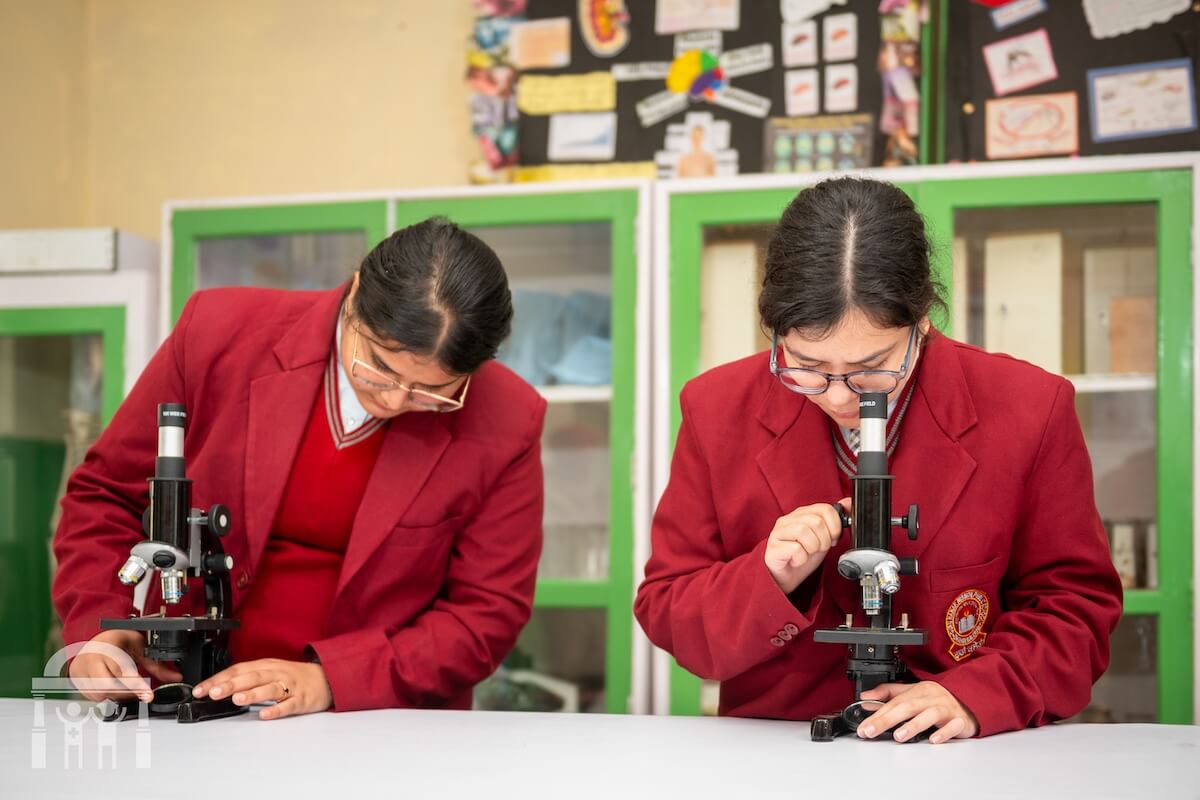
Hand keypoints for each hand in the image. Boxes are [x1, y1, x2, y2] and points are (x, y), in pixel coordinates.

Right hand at [68, 629, 182, 702]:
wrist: (93, 639)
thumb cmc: (117, 640)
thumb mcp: (139, 646)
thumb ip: (156, 664)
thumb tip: (175, 677)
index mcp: (109, 648)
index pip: (124, 670)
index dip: (137, 685)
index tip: (148, 695)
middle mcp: (93, 661)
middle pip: (108, 686)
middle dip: (126, 692)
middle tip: (138, 691)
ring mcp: (82, 672)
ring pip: (101, 694)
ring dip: (117, 694)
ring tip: (125, 683)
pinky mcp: (77, 683)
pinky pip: (94, 697)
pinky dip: (106, 695)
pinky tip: (112, 685)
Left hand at [192, 658, 331, 719]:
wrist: (325, 679)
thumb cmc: (293, 677)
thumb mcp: (269, 671)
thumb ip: (247, 678)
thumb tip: (219, 687)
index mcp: (265, 666)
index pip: (238, 670)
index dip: (219, 679)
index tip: (201, 690)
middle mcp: (276, 673)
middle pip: (251, 677)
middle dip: (231, 684)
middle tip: (213, 693)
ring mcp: (289, 686)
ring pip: (269, 688)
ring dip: (252, 693)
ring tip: (236, 699)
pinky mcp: (301, 699)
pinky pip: (288, 705)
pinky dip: (276, 710)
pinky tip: (264, 714)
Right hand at [764, 499, 848, 593]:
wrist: (786, 576)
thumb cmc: (803, 554)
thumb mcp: (824, 536)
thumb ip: (834, 520)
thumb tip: (849, 504)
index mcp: (802, 514)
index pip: (825, 509)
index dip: (835, 526)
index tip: (833, 538)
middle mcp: (788, 519)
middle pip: (817, 521)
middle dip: (824, 540)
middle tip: (818, 549)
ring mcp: (778, 532)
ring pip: (804, 531)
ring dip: (812, 548)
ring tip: (807, 553)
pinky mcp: (773, 548)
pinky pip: (795, 549)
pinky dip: (801, 558)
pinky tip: (797, 560)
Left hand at [857, 681, 978, 743]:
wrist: (969, 702)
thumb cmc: (937, 700)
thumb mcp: (912, 692)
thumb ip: (888, 694)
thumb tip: (865, 698)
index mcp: (917, 691)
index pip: (893, 702)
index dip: (877, 714)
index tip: (863, 726)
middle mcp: (930, 698)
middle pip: (907, 707)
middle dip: (886, 720)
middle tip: (870, 731)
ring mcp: (946, 708)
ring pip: (929, 715)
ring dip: (913, 725)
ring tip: (898, 736)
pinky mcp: (960, 720)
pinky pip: (953, 726)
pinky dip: (943, 732)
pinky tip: (933, 740)